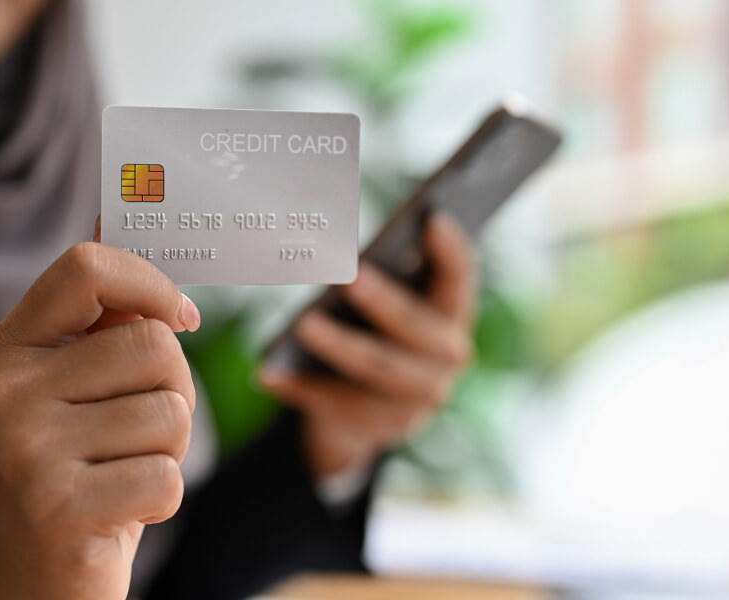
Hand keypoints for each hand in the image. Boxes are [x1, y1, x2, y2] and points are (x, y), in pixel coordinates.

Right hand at [0, 242, 200, 599]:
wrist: (37, 572)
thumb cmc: (80, 463)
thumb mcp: (81, 386)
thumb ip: (107, 318)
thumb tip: (131, 218)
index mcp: (12, 347)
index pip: (87, 267)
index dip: (153, 283)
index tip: (181, 318)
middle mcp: (6, 390)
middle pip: (152, 346)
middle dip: (174, 391)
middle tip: (137, 430)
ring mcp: (26, 450)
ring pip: (169, 412)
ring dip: (171, 450)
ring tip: (123, 471)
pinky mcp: (58, 507)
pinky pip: (166, 476)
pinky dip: (164, 498)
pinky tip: (122, 511)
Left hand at [261, 211, 475, 477]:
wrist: (368, 410)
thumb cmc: (374, 332)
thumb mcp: (385, 303)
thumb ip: (381, 275)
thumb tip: (339, 249)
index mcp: (452, 313)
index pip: (459, 276)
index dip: (449, 248)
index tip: (430, 217)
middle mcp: (447, 357)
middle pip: (415, 327)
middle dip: (383, 302)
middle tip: (351, 277)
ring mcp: (417, 398)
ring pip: (377, 369)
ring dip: (340, 346)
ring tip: (304, 324)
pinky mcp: (381, 426)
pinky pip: (337, 403)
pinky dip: (301, 387)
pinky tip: (270, 373)